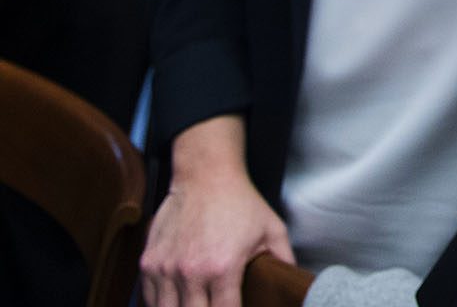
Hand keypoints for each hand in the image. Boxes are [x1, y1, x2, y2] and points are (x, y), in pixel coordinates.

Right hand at [141, 118, 293, 306]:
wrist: (206, 176)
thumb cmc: (240, 202)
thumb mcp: (273, 230)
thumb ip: (283, 260)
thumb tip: (292, 283)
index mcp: (223, 269)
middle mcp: (191, 273)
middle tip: (218, 305)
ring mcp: (166, 269)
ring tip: (199, 303)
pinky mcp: (149, 263)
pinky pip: (150, 299)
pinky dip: (161, 304)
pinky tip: (178, 300)